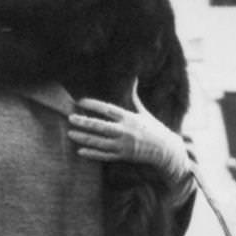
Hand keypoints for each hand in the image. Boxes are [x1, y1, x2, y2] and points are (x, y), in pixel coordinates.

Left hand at [68, 83, 189, 187]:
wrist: (165, 150)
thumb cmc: (154, 129)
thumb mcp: (144, 112)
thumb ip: (134, 97)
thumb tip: (133, 78)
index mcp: (129, 118)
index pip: (108, 109)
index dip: (93, 105)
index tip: (80, 102)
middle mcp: (125, 131)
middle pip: (100, 126)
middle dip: (84, 122)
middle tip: (70, 118)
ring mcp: (123, 145)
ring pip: (99, 142)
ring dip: (84, 138)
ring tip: (70, 133)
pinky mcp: (122, 156)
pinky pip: (104, 156)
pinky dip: (92, 154)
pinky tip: (80, 151)